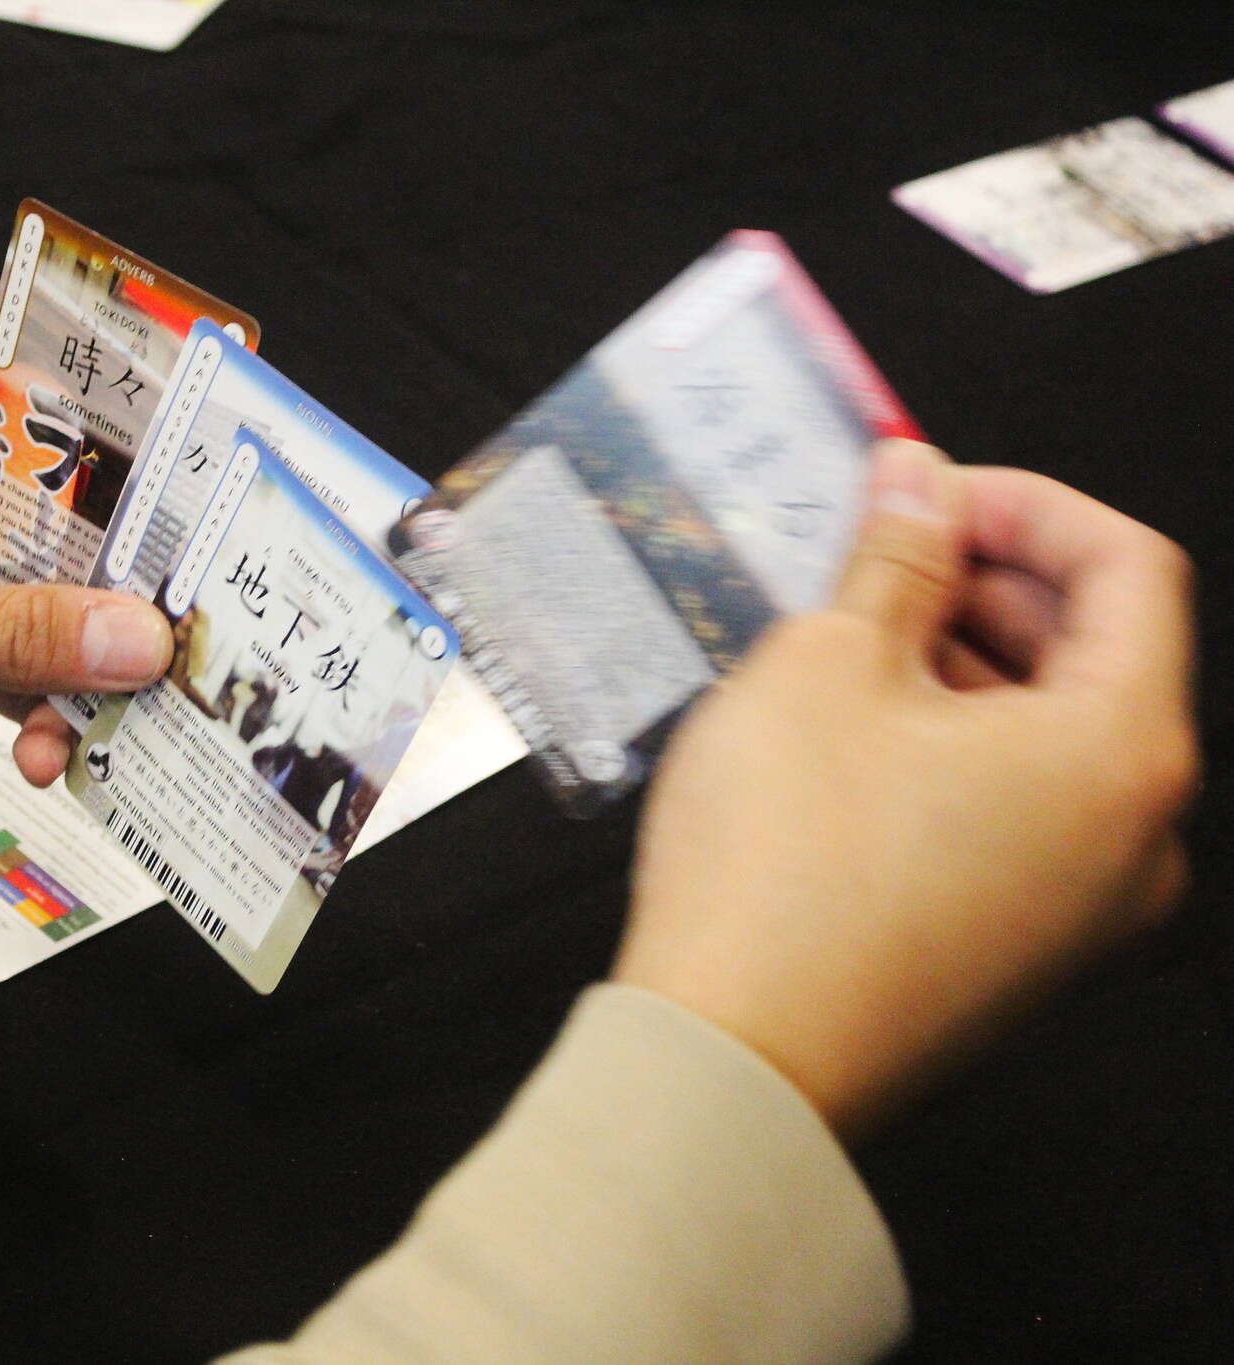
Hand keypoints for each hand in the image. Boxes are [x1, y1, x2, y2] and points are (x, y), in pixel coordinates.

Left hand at [0, 370, 171, 846]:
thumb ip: (10, 631)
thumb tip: (137, 637)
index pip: (44, 415)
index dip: (124, 453)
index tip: (199, 500)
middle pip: (75, 524)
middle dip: (128, 583)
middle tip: (192, 629)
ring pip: (67, 610)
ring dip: (97, 666)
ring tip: (121, 713)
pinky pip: (38, 680)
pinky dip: (59, 716)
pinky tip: (57, 756)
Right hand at [613, 440, 1197, 1139]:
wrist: (730, 1056)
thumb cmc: (779, 878)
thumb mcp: (826, 666)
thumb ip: (894, 557)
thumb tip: (918, 482)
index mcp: (1122, 751)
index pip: (1129, 569)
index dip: (1024, 504)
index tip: (932, 492)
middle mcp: (1135, 836)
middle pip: (1099, 652)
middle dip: (987, 582)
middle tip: (878, 553)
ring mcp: (1085, 906)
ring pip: (1052, 734)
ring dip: (964, 663)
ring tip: (847, 639)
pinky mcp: (1023, 947)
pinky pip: (1017, 808)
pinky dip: (954, 744)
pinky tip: (852, 731)